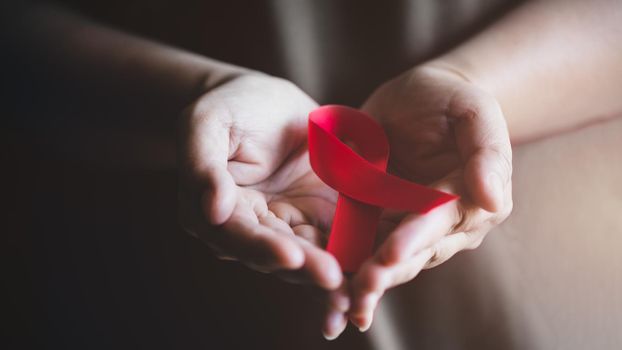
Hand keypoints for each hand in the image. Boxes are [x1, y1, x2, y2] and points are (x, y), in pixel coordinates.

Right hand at [178, 74, 348, 331]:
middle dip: (304, 269)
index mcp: (216, 210)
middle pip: (275, 255)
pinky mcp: (316, 220)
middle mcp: (251, 227)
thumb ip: (201, 164)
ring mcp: (286, 226)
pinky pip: (333, 245)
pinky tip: (364, 283)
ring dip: (327, 280)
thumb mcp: (206, 122)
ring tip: (351, 295)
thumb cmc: (231, 107)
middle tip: (332, 278)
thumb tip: (211, 211)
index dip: (262, 247)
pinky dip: (348, 265)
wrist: (268, 101)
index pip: (237, 234)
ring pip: (306, 260)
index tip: (291, 256)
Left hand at [345, 64, 512, 331]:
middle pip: (413, 253)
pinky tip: (332, 293)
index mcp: (469, 201)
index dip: (415, 238)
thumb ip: (487, 152)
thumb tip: (492, 199)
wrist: (422, 98)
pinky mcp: (380, 221)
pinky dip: (350, 270)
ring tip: (345, 306)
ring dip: (368, 283)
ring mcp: (409, 226)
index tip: (391, 253)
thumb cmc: (451, 101)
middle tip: (361, 289)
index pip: (439, 223)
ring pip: (388, 261)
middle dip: (386, 272)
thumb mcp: (473, 112)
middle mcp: (442, 224)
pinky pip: (364, 248)